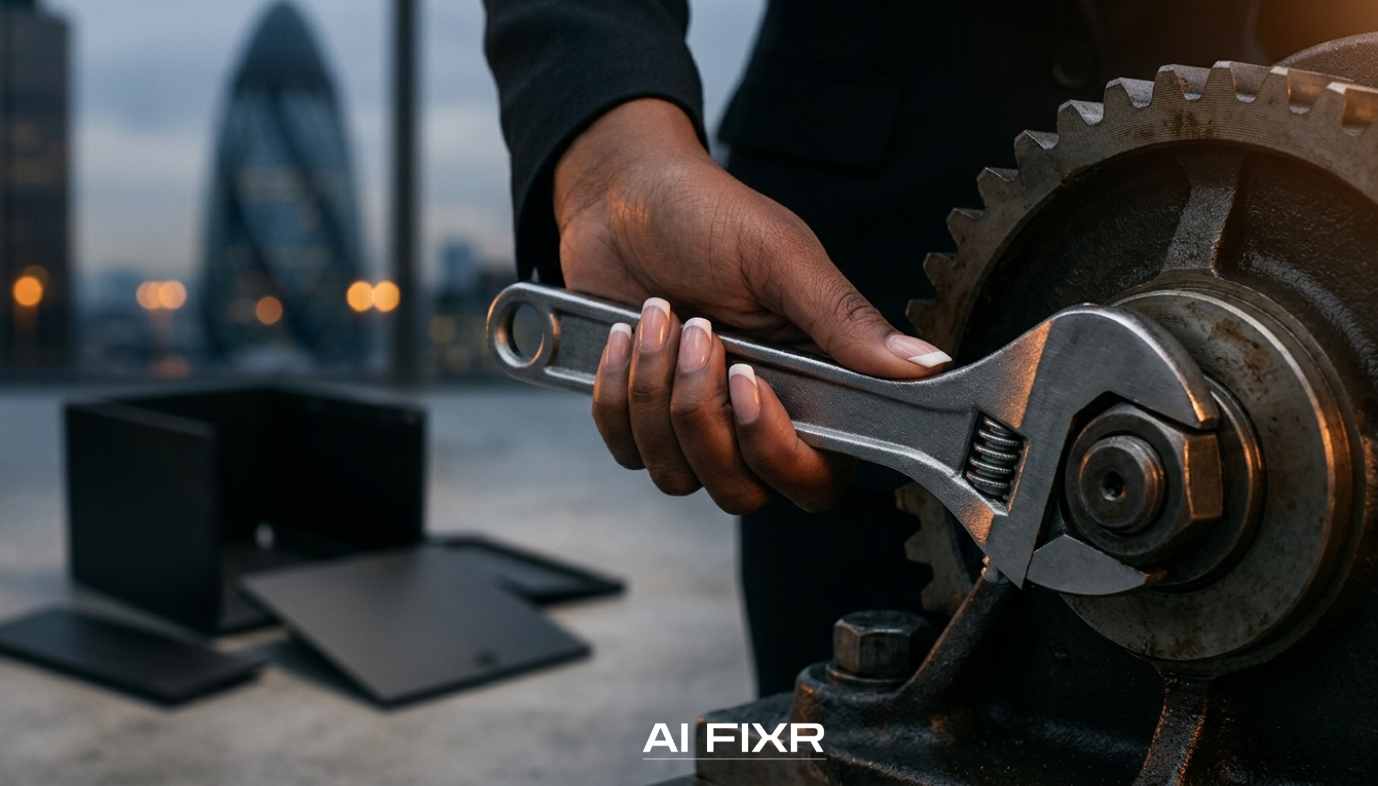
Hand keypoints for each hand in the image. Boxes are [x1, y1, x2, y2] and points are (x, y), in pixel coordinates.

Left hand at [555, 98, 949, 513]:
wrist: (622, 194)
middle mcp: (756, 416)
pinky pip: (626, 452)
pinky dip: (614, 394)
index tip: (750, 384)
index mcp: (812, 384)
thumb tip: (927, 365)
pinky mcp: (639, 421)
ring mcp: (694, 425)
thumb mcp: (781, 259)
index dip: (781, 452)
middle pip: (742, 492)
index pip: (818, 474)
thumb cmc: (707, 216)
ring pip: (678, 475)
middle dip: (705, 418)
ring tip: (657, 316)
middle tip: (699, 334)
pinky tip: (622, 333)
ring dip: (655, 393)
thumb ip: (847, 321)